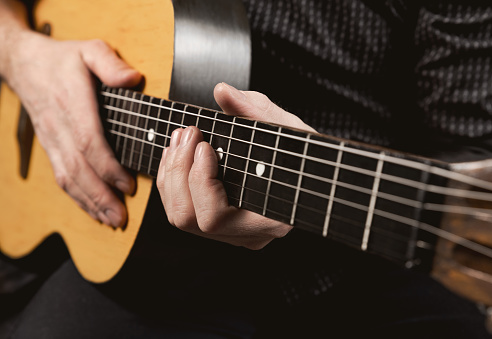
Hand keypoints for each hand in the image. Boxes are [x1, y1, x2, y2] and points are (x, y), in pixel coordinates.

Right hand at [3, 31, 140, 226]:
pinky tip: (93, 210)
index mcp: (71, 102)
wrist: (24, 64)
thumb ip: (110, 63)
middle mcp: (59, 126)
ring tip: (112, 221)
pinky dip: (78, 197)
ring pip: (68, 177)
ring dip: (90, 203)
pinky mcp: (51, 147)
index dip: (107, 166)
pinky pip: (62, 176)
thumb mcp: (89, 49)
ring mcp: (52, 140)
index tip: (128, 184)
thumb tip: (133, 79)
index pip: (88, 141)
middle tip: (121, 217)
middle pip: (78, 168)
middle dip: (100, 196)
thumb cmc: (63, 59)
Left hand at [156, 83, 314, 249]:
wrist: (311, 172)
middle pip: (189, 219)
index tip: (205, 145)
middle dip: (179, 172)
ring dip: (171, 174)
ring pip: (180, 217)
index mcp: (270, 221)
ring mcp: (232, 233)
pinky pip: (183, 210)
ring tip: (180, 139)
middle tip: (188, 134)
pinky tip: (179, 153)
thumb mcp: (286, 128)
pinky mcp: (220, 224)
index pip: (215, 218)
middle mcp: (248, 236)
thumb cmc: (306, 155)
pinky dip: (172, 180)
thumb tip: (223, 92)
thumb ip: (253, 110)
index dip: (200, 182)